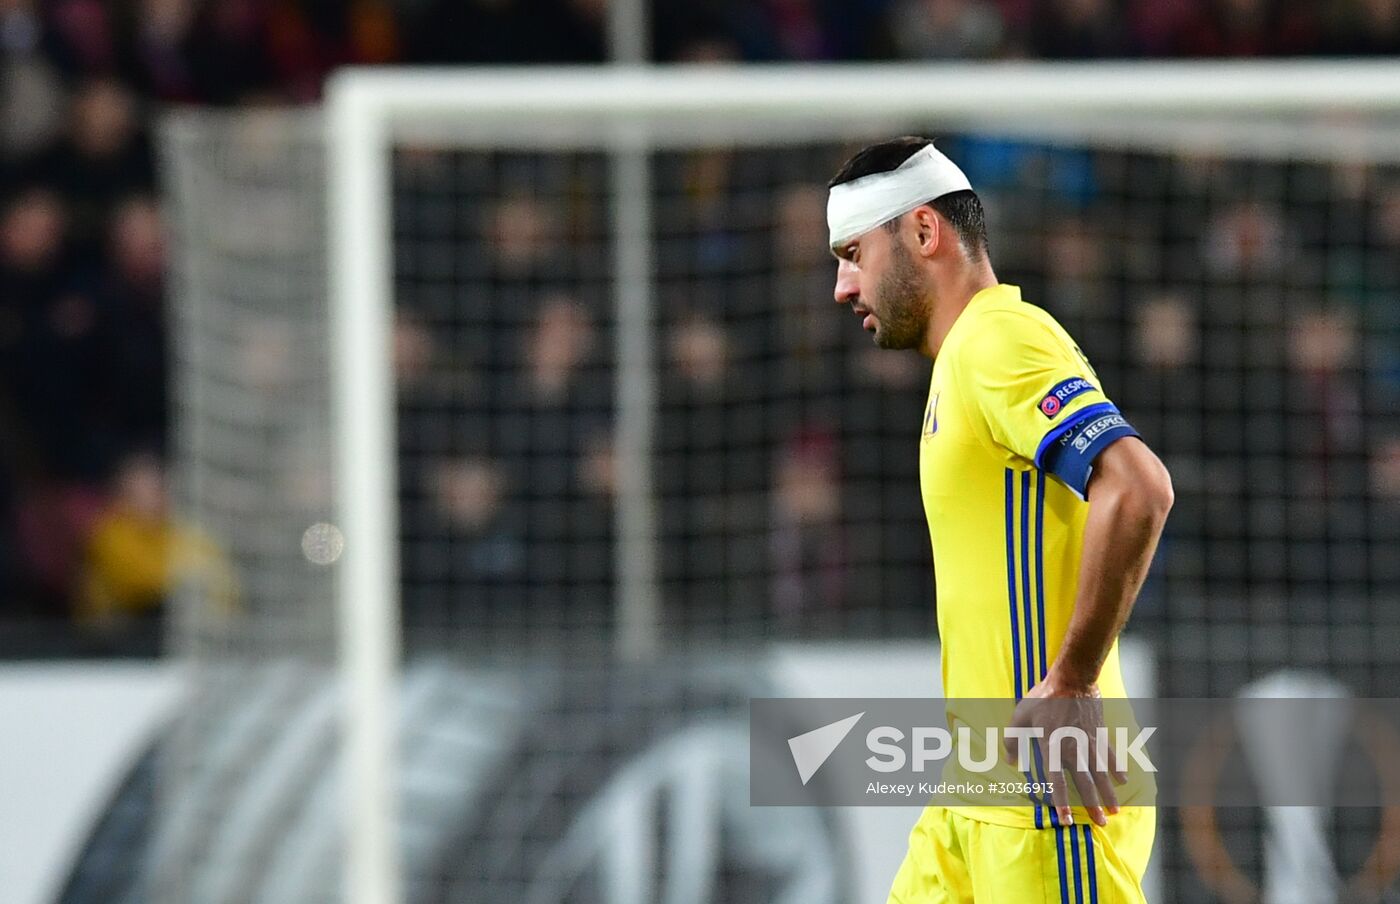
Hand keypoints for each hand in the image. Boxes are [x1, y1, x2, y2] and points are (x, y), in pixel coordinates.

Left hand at [1002, 677, 1125, 826]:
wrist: (1072, 679)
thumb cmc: (1043, 698)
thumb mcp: (1020, 717)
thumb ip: (1012, 740)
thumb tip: (1010, 761)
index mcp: (1052, 747)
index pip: (1057, 782)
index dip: (1061, 803)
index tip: (1068, 821)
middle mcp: (1073, 749)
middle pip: (1085, 784)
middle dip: (1093, 806)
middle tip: (1101, 824)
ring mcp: (1089, 743)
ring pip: (1101, 774)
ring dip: (1108, 794)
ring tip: (1114, 811)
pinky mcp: (1100, 734)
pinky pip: (1111, 755)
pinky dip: (1117, 768)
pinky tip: (1123, 782)